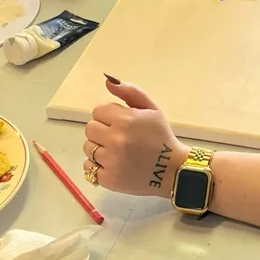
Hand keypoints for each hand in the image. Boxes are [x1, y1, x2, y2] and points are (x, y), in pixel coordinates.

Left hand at [83, 77, 188, 197]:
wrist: (171, 170)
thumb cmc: (161, 136)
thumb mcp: (152, 108)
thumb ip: (130, 91)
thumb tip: (107, 80)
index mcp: (125, 119)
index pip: (98, 111)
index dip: (108, 115)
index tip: (120, 123)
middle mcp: (115, 139)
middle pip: (90, 128)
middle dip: (102, 130)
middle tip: (117, 137)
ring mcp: (111, 161)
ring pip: (88, 147)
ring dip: (98, 148)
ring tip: (115, 151)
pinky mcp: (108, 179)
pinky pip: (88, 167)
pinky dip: (97, 166)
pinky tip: (111, 164)